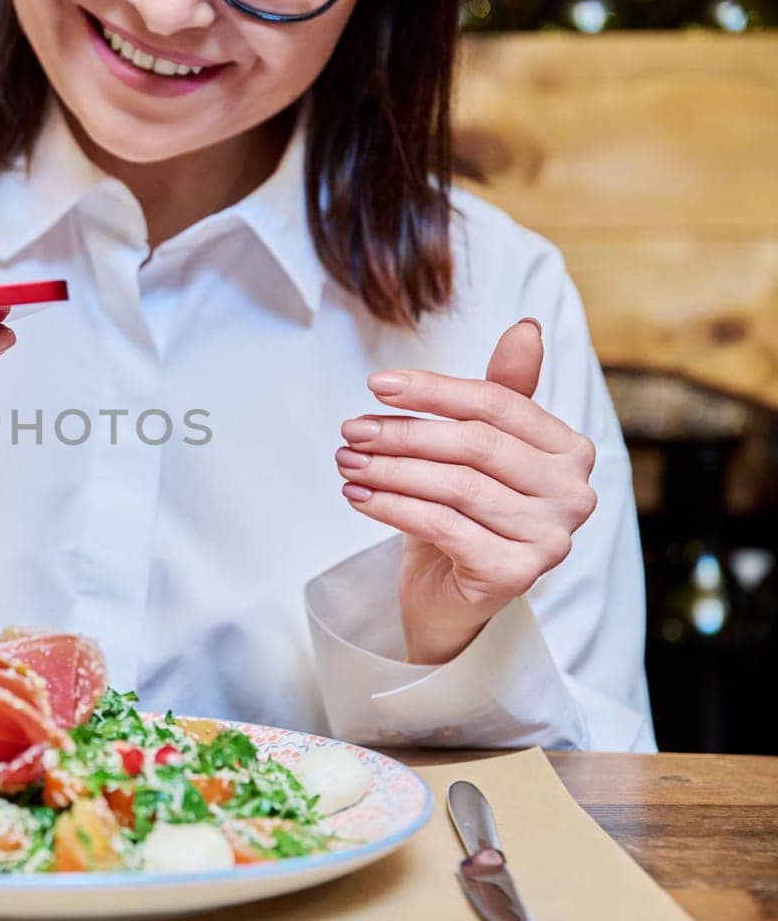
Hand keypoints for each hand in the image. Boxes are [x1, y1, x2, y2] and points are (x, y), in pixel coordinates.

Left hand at [333, 319, 598, 664]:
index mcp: (570, 450)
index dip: (433, 390)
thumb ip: (500, 391)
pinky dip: (392, 507)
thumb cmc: (463, 511)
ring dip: (389, 469)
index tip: (376, 384)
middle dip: (404, 433)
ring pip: (455, 486)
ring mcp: (551, 538)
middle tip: (351, 430)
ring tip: (347, 461)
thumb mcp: (476, 446)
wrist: (450, 593)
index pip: (497, 404)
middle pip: (475, 445)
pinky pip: (442, 526)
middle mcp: (573, 494)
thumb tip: (526, 327)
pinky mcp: (516, 574)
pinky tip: (358, 496)